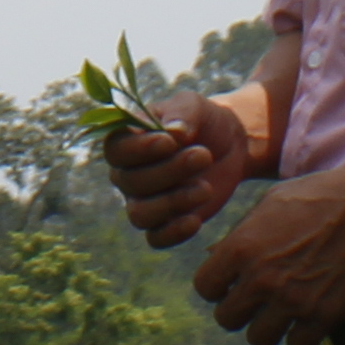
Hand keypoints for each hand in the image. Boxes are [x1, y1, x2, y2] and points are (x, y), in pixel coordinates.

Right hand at [108, 89, 254, 249]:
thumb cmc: (203, 120)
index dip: (139, 150)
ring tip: (205, 188)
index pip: (116, 151)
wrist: (229, 145)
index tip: (170, 142)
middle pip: (131, 183)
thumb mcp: (194, 106)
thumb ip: (182, 113)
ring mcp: (144, 201)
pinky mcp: (165, 223)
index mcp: (126, 141)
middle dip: (169, 171)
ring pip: (140, 214)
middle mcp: (127, 174)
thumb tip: (173, 133)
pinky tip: (195, 220)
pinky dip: (173, 233)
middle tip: (203, 155)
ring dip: (172, 203)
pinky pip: (156, 239)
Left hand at [190, 164, 344, 344]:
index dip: (217, 287)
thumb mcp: (268, 204)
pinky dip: (300, 336)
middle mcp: (260, 279)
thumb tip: (215, 256)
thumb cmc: (318, 197)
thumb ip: (240, 235)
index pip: (205, 288)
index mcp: (240, 248)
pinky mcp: (323, 316)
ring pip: (259, 339)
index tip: (231, 284)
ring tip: (281, 312)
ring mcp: (292, 301)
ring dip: (268, 327)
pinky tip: (307, 319)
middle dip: (239, 311)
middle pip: (227, 319)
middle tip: (257, 301)